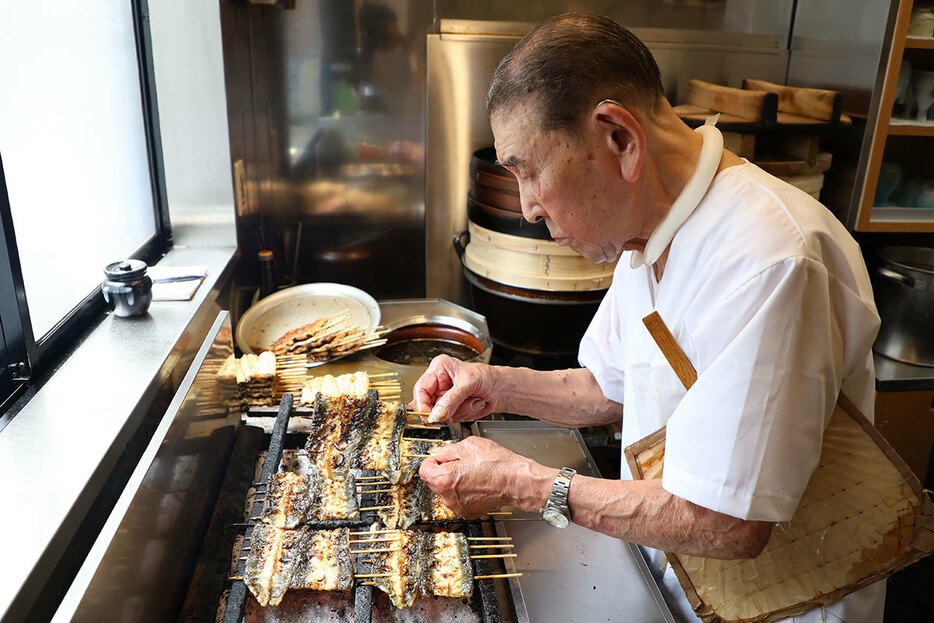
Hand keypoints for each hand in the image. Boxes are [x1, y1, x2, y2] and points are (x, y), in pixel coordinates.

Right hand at [410, 355, 500, 423]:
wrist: (500, 389)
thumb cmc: (487, 377)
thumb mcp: (468, 384)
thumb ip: (451, 400)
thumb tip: (436, 414)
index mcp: (438, 369)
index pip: (420, 389)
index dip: (423, 405)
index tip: (429, 417)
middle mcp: (438, 383)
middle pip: (426, 404)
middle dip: (442, 410)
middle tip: (455, 409)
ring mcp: (443, 397)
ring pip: (438, 415)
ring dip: (457, 412)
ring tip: (470, 401)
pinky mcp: (450, 409)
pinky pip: (449, 419)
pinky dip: (461, 416)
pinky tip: (470, 406)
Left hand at [418, 437, 553, 517]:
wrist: (517, 481)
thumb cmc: (498, 463)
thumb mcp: (469, 444)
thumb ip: (447, 450)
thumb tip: (440, 455)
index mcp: (444, 479)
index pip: (424, 469)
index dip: (433, 460)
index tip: (441, 458)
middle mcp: (448, 497)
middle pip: (434, 481)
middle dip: (443, 471)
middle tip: (461, 462)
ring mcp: (458, 507)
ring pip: (446, 491)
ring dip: (453, 482)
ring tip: (471, 472)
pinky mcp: (468, 512)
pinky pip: (458, 499)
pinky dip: (463, 492)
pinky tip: (476, 483)